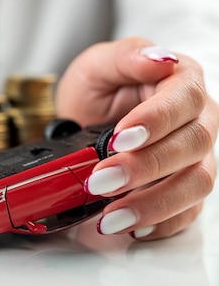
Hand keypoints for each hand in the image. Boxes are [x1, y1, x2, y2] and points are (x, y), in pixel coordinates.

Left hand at [56, 37, 217, 239]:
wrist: (87, 118)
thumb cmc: (99, 89)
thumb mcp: (98, 64)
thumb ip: (126, 56)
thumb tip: (159, 57)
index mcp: (182, 82)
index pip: (184, 100)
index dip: (155, 121)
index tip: (119, 138)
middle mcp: (198, 120)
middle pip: (192, 146)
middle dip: (145, 167)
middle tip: (101, 181)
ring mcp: (195, 156)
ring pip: (196, 184)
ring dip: (154, 203)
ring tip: (112, 217)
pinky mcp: (185, 187)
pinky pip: (189, 211)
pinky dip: (164, 223)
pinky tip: (135, 229)